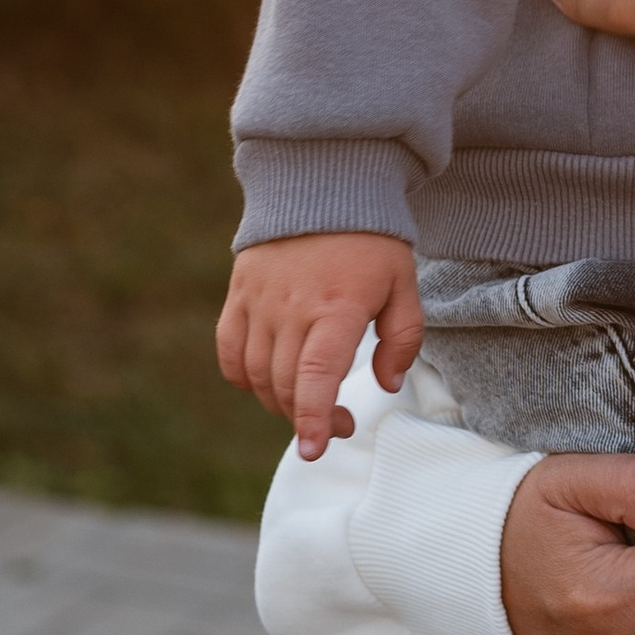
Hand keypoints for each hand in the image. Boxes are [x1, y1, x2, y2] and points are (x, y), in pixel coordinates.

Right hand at [219, 232, 421, 460]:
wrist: (324, 186)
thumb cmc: (371, 242)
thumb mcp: (405, 286)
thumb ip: (403, 340)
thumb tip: (386, 385)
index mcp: (338, 308)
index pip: (316, 375)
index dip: (313, 417)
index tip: (315, 448)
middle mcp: (292, 308)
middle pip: (285, 385)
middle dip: (309, 419)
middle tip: (340, 424)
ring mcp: (260, 302)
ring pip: (257, 375)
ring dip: (280, 402)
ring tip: (309, 402)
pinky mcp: (239, 295)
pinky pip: (230, 352)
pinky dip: (244, 377)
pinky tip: (269, 382)